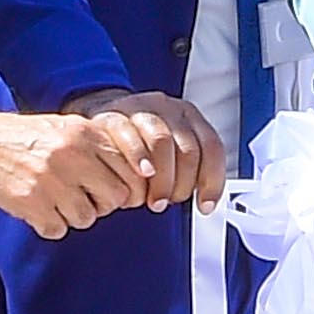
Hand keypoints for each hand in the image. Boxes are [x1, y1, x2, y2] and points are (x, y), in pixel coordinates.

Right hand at [0, 110, 146, 236]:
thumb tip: (137, 171)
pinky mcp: (32, 203)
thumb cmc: (22, 137)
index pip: (130, 169)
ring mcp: (52, 181)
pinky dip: (49, 225)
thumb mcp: (66, 128)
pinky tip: (38, 207)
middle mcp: (71, 155)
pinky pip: (58, 229)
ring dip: (73, 215)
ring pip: (87, 218)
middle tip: (85, 198)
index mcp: (84, 133)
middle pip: (115, 198)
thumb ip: (99, 146)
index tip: (120, 193)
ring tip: (55, 199)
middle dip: (103, 204)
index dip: (129, 187)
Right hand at [62, 88, 229, 210]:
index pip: (212, 148)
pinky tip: (141, 175)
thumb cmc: (140, 144)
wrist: (101, 123)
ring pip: (162, 142)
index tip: (204, 206)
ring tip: (154, 199)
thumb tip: (205, 203)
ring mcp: (141, 109)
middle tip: (170, 202)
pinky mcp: (114, 115)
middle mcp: (168, 108)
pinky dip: (139, 159)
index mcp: (188, 115)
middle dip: (183, 185)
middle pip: (188, 149)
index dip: (212, 181)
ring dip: (162, 178)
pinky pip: (130, 137)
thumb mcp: (169, 151)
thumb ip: (187, 169)